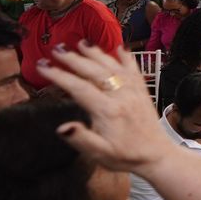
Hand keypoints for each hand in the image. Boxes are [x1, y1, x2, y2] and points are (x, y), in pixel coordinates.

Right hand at [38, 44, 172, 171]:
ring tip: (81, 43)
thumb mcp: (99, 154)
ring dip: (97, 54)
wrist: (157, 155)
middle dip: (74, 59)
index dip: (60, 76)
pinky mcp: (143, 92)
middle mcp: (122, 97)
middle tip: (56, 49)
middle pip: (95, 72)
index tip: (43, 66)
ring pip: (114, 67)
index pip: (79, 88)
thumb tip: (62, 127)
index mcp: (108, 111)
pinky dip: (127, 58)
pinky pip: (135, 70)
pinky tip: (120, 48)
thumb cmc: (125, 156)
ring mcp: (134, 92)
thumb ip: (81, 139)